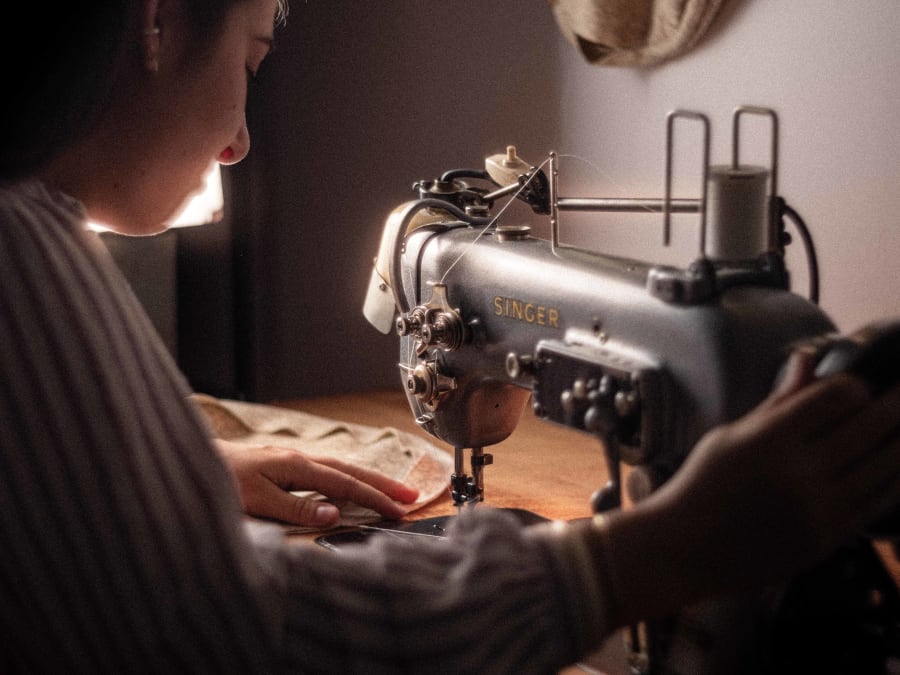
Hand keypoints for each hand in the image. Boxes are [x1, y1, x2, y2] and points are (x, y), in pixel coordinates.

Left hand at [215, 439, 419, 526]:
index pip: (345, 484)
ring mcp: (293, 461)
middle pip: (351, 471)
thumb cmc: (219, 481)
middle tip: (412, 496)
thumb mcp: (257, 501)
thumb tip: (334, 514)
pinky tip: (351, 487)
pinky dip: (348, 480)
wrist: (191, 461)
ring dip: (368, 481)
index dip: (374, 498)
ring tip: (392, 492)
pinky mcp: (285, 466)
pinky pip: (327, 472)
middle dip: (383, 484)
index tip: (399, 510)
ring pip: (341, 469)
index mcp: (297, 466)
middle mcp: (299, 460)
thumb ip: (296, 509)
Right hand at [596, 351, 899, 624]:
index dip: (855, 385)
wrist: (684, 550)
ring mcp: (817, 509)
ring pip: (884, 467)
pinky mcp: (827, 539)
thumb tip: (807, 359)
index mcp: (769, 439)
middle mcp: (798, 473)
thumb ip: (777, 402)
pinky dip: (895, 483)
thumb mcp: (730, 436)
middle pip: (869, 427)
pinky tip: (897, 470)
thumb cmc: (701, 486)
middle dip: (895, 406)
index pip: (835, 397)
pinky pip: (877, 505)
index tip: (860, 385)